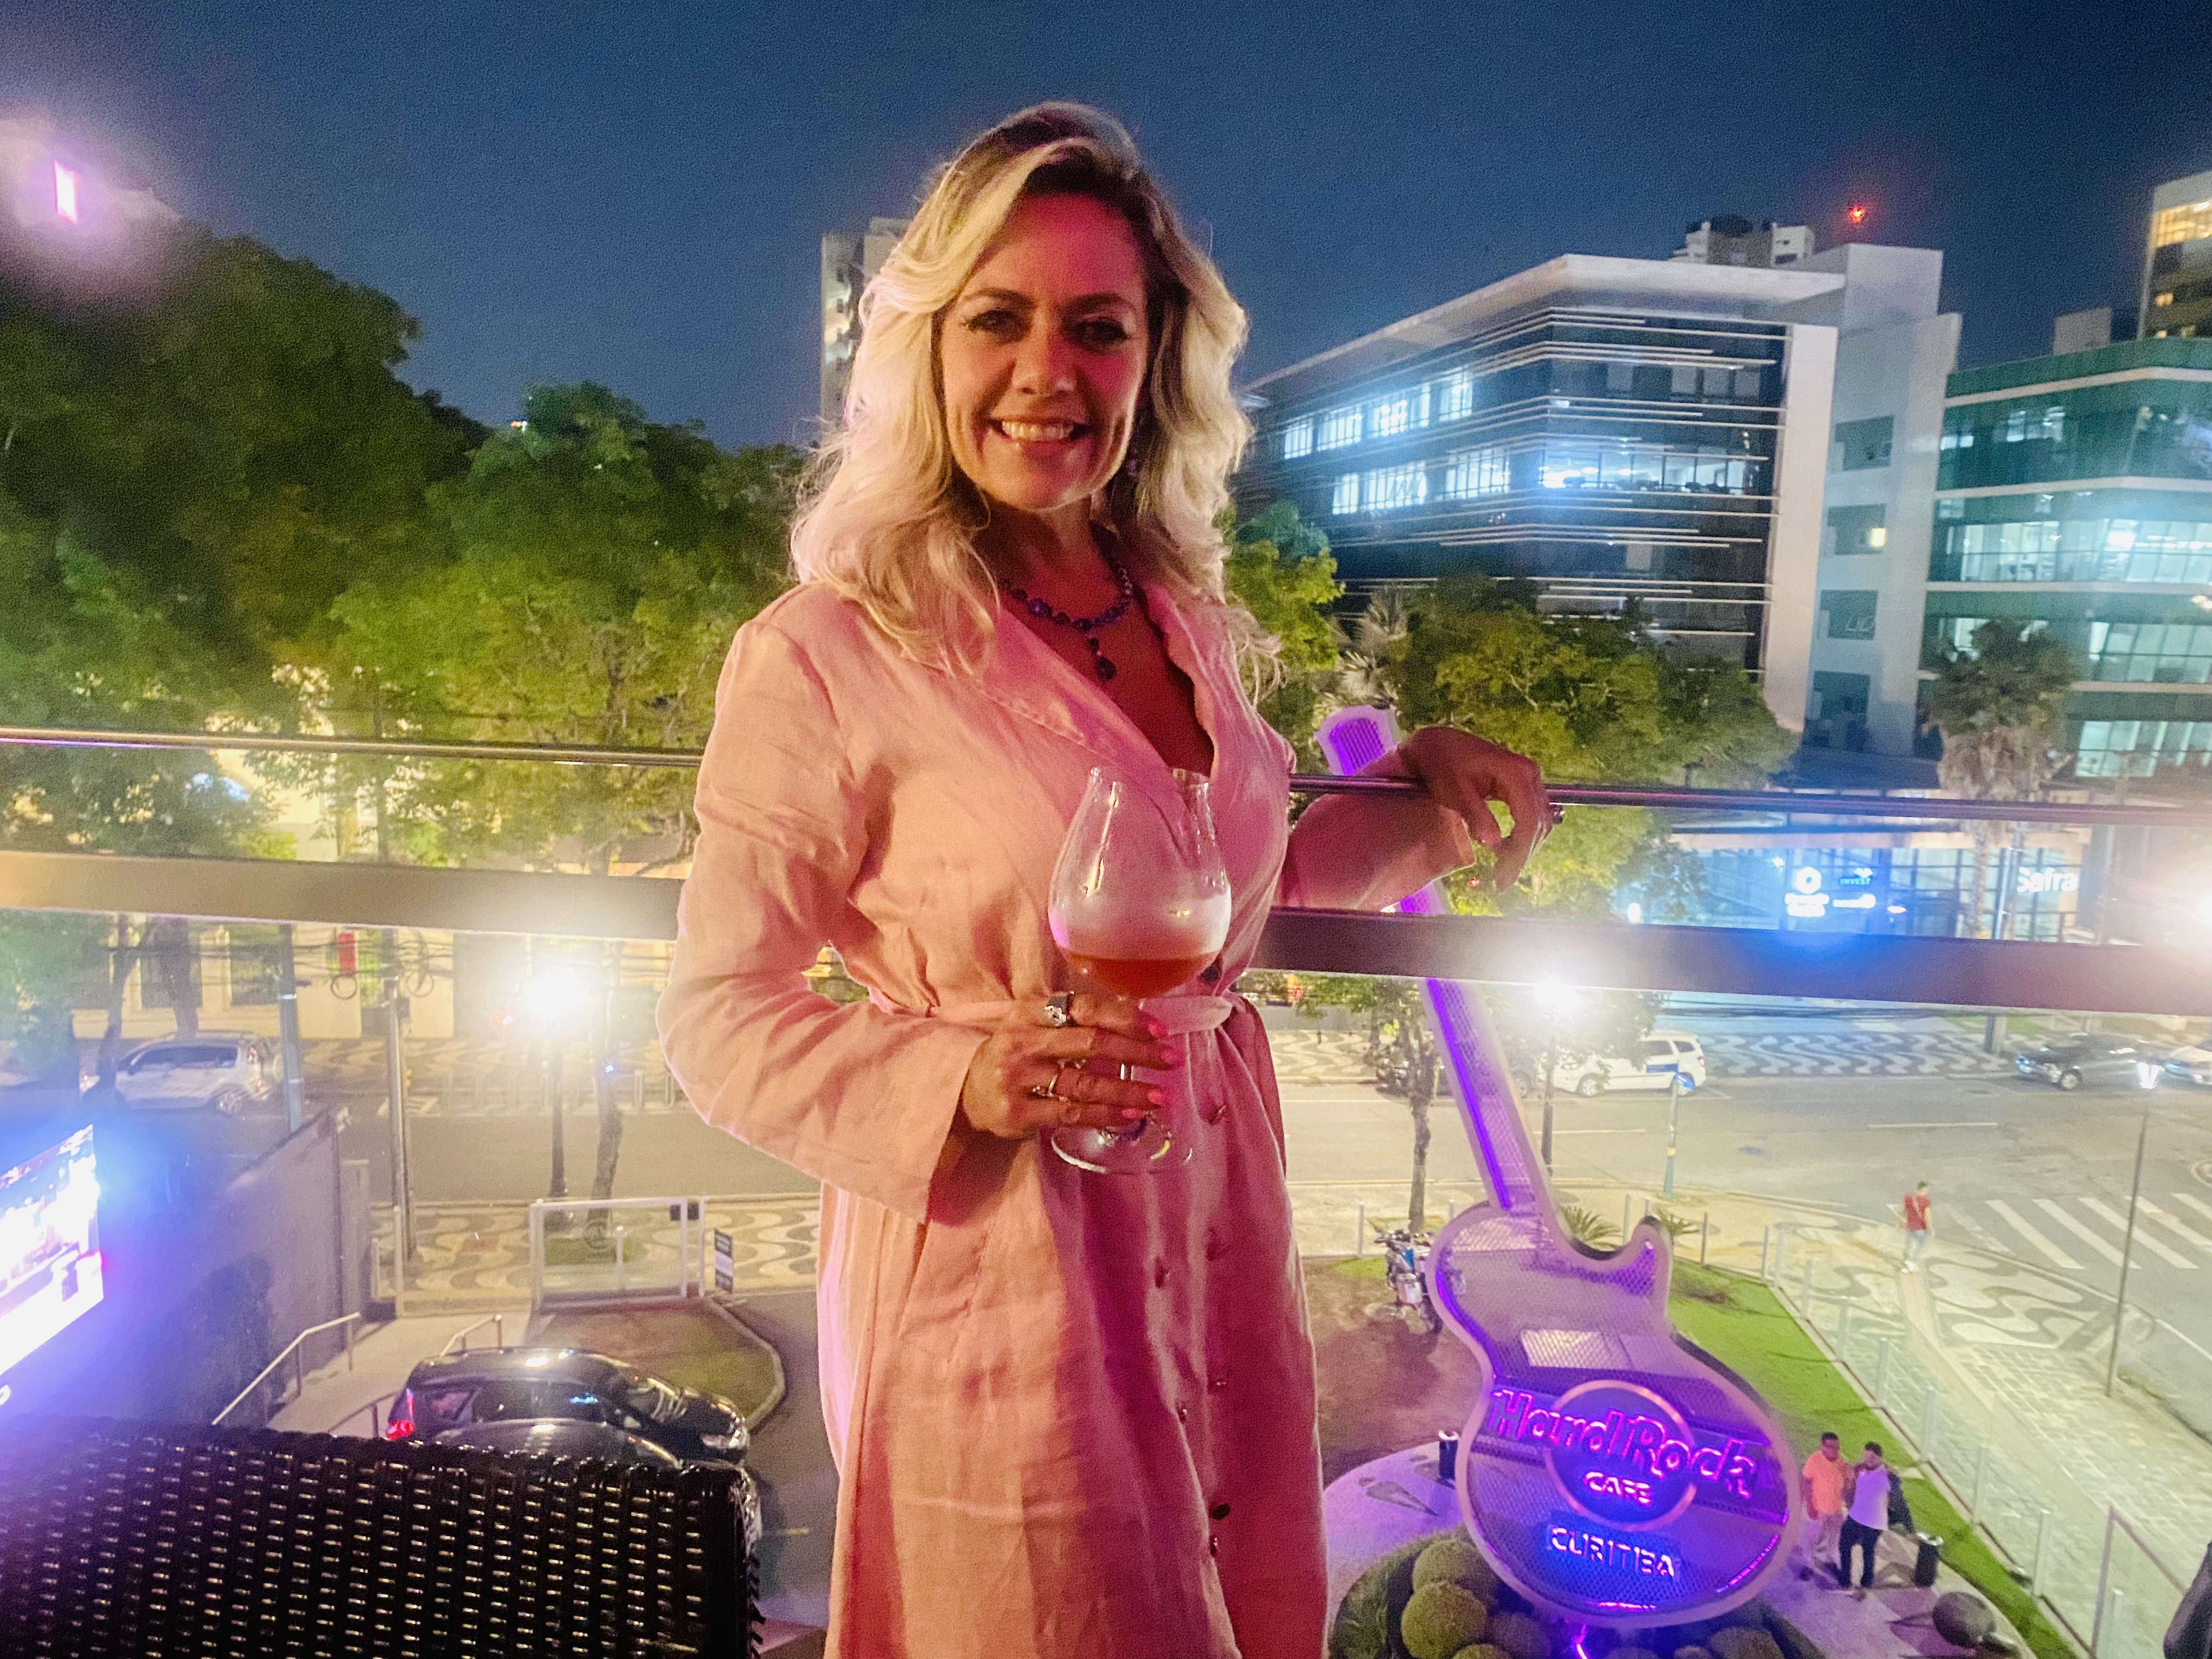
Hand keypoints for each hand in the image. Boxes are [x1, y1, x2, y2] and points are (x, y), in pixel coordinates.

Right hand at [956, 994, 1181, 1139]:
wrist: (961, 1090)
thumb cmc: (1011, 1055)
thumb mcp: (1032, 1027)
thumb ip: (1072, 1022)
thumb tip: (1136, 1026)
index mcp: (1030, 1012)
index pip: (1086, 1008)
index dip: (1127, 1017)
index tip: (1160, 1029)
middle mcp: (1024, 1041)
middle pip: (1091, 1043)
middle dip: (1138, 1053)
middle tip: (1171, 1060)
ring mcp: (1019, 1078)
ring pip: (1085, 1083)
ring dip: (1128, 1090)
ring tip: (1159, 1096)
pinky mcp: (1018, 1112)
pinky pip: (1071, 1113)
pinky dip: (1105, 1115)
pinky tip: (1130, 1116)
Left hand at [1399, 725, 1555, 889]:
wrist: (1440, 744)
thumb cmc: (1443, 765)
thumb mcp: (1454, 791)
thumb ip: (1475, 814)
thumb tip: (1493, 843)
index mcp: (1516, 773)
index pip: (1529, 819)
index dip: (1519, 851)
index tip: (1503, 877)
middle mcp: (1530, 774)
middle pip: (1538, 824)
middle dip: (1522, 855)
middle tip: (1501, 881)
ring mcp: (1529, 779)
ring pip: (1539, 822)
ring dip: (1524, 848)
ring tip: (1502, 872)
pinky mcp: (1523, 786)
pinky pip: (1531, 816)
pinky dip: (1521, 836)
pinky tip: (1505, 852)